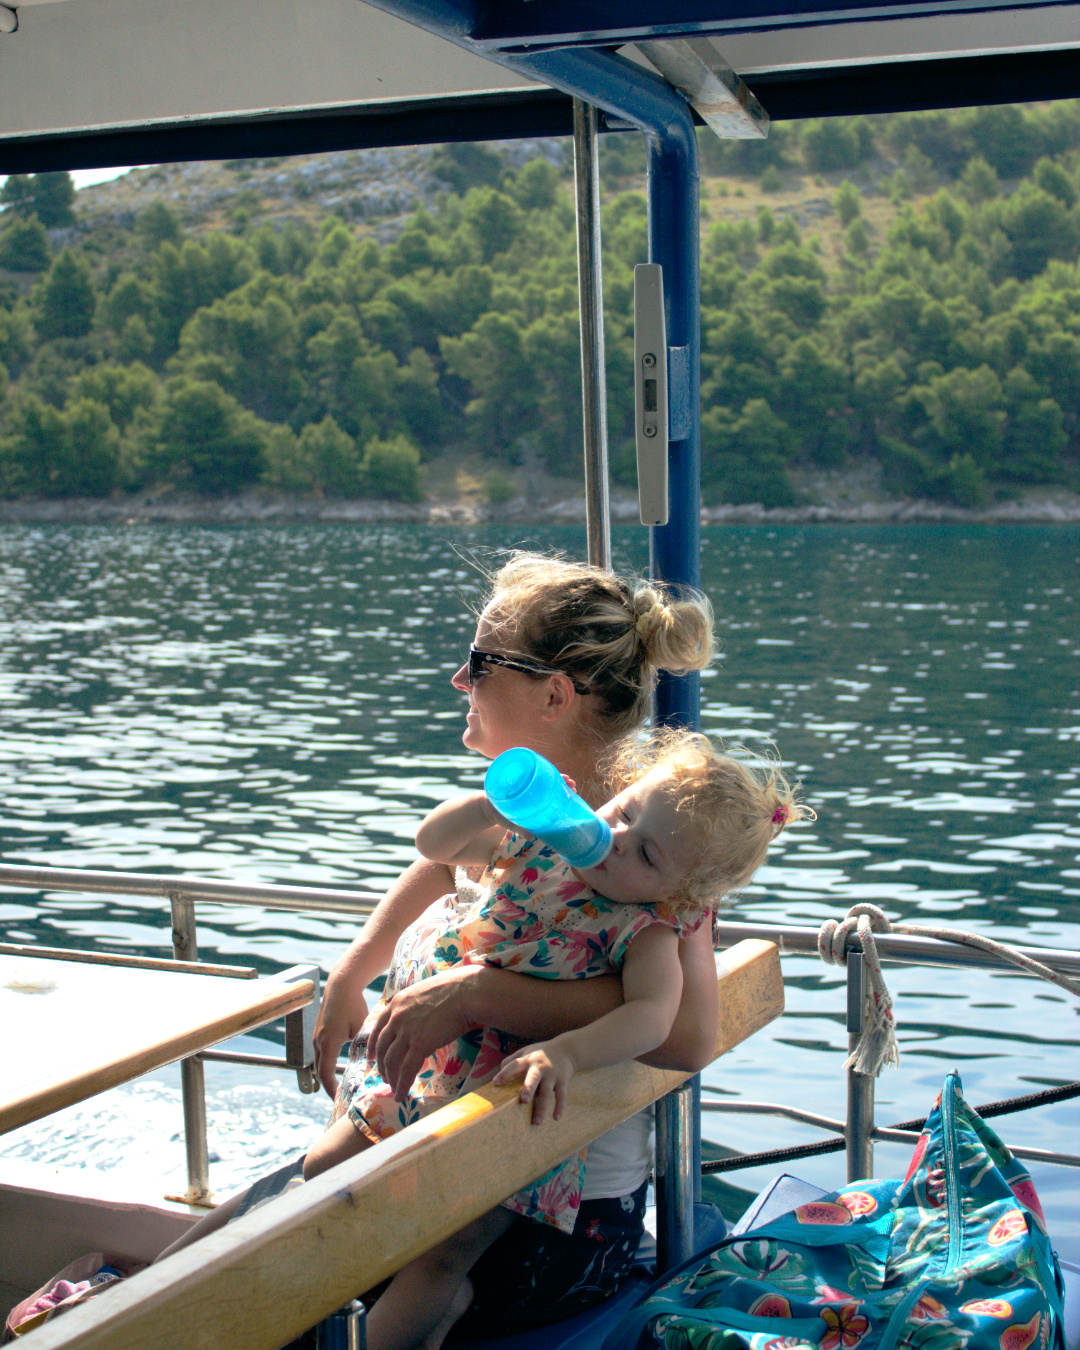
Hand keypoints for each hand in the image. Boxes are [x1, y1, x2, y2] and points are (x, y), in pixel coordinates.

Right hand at [311, 980, 367, 1098]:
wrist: (341, 985)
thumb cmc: (353, 1005)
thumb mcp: (360, 1028)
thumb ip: (361, 1046)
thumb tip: (369, 1065)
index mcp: (327, 1043)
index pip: (325, 1074)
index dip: (331, 1089)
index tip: (339, 1099)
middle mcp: (318, 1042)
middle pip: (319, 1071)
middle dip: (328, 1086)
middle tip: (341, 1097)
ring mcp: (316, 1037)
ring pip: (319, 1063)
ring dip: (326, 1075)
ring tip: (340, 1086)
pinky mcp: (319, 1033)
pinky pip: (320, 1054)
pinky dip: (326, 1065)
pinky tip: (338, 1069)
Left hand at [366, 966, 481, 1100]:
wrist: (466, 993)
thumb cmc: (454, 989)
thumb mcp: (425, 993)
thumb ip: (415, 1007)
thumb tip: (419, 1019)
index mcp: (397, 1002)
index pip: (378, 1027)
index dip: (372, 1045)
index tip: (370, 1057)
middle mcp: (397, 1017)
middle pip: (382, 1047)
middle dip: (381, 1065)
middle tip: (384, 1077)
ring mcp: (406, 1031)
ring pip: (391, 1061)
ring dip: (391, 1078)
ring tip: (393, 1089)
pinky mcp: (420, 1044)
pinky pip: (406, 1071)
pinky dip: (402, 1086)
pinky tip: (401, 1096)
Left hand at [492, 1040, 577, 1124]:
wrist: (567, 1049)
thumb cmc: (541, 1053)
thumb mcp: (526, 1051)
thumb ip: (511, 1060)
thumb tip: (498, 1073)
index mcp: (528, 1060)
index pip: (514, 1065)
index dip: (505, 1073)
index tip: (495, 1083)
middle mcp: (540, 1067)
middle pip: (533, 1078)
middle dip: (529, 1089)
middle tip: (524, 1101)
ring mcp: (552, 1075)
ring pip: (546, 1092)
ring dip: (541, 1107)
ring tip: (536, 1122)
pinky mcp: (563, 1081)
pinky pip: (561, 1095)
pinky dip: (560, 1107)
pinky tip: (556, 1118)